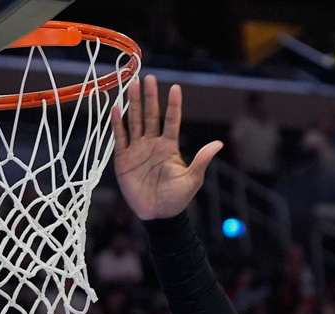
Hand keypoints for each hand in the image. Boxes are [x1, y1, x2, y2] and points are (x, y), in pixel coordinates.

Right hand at [112, 75, 222, 219]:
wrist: (159, 215)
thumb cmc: (178, 199)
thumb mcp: (193, 179)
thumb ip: (201, 160)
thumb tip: (218, 143)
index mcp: (170, 147)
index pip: (172, 121)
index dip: (173, 105)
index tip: (175, 87)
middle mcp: (153, 144)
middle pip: (150, 115)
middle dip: (149, 97)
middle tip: (148, 77)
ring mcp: (137, 150)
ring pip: (135, 121)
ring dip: (133, 103)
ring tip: (131, 84)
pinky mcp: (123, 159)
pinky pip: (120, 138)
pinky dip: (118, 123)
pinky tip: (116, 108)